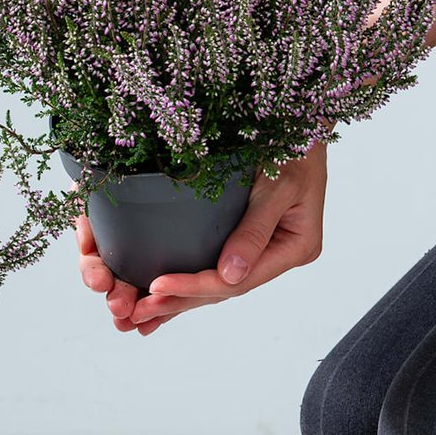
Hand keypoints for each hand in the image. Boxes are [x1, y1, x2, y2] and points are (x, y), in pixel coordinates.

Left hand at [76, 140, 327, 334]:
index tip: (156, 286)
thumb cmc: (294, 144)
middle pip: (223, 289)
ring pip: (216, 283)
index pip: (238, 280)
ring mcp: (263, 249)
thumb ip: (255, 230)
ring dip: (178, 300)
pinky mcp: (246, 238)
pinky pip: (213, 264)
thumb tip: (230, 276)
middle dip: (178, 302)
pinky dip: (187, 280)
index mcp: (294, 248)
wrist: (302, 118)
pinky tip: (158, 294)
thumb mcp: (279, 185)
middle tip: (134, 315)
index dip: (196, 285)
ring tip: (138, 315)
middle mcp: (278, 254)